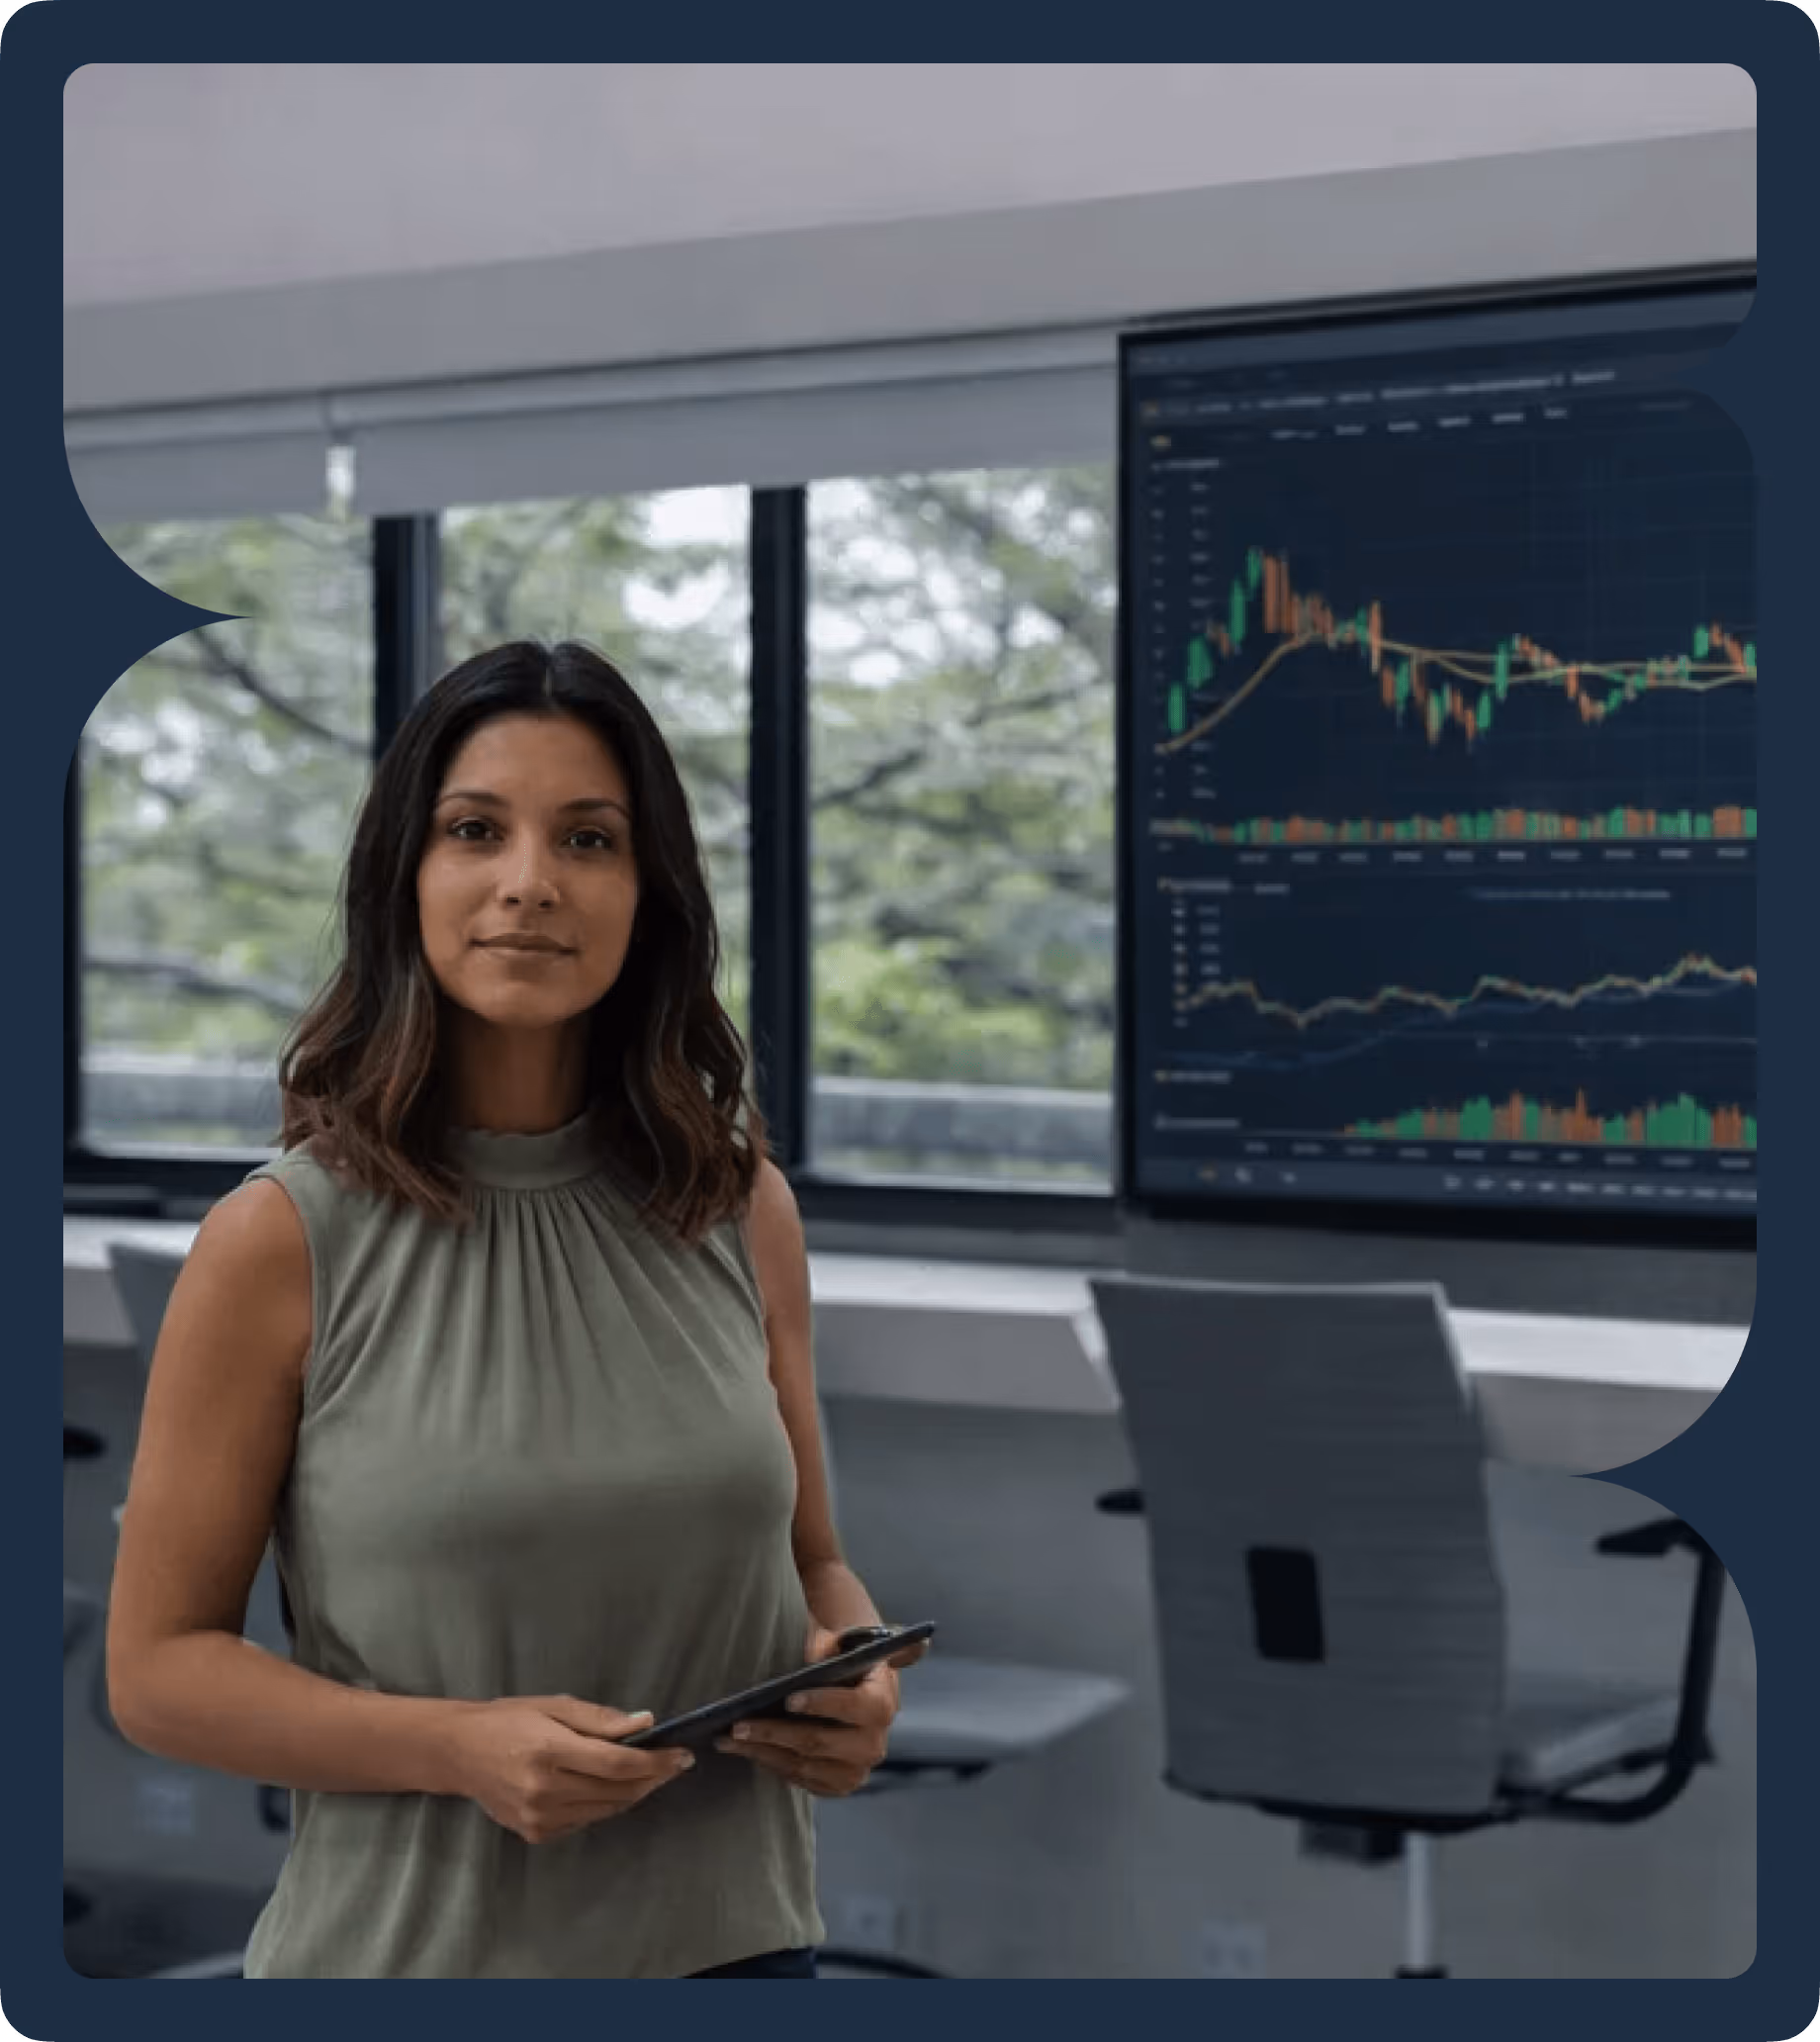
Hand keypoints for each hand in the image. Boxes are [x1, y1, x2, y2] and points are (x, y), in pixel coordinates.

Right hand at [444, 1695, 692, 1844]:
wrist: (460, 1753)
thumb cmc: (509, 1720)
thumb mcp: (554, 1705)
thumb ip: (600, 1718)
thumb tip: (645, 1723)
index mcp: (549, 1751)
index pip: (617, 1764)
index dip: (655, 1762)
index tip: (681, 1755)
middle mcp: (544, 1790)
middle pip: (618, 1791)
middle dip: (653, 1778)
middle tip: (674, 1763)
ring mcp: (539, 1818)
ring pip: (607, 1810)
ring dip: (635, 1793)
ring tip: (650, 1773)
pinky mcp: (536, 1834)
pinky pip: (586, 1820)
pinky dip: (606, 1805)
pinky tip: (611, 1787)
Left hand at [714, 1623, 903, 1797]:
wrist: (855, 1682)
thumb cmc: (841, 1656)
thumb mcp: (839, 1641)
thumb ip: (827, 1644)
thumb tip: (811, 1652)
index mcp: (883, 1701)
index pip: (857, 1706)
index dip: (823, 1703)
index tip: (788, 1699)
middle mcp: (874, 1743)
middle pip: (821, 1742)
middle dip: (775, 1733)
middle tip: (738, 1725)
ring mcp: (856, 1770)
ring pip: (804, 1766)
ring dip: (763, 1753)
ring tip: (729, 1739)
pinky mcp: (837, 1785)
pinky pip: (801, 1780)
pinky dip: (772, 1765)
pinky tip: (747, 1750)